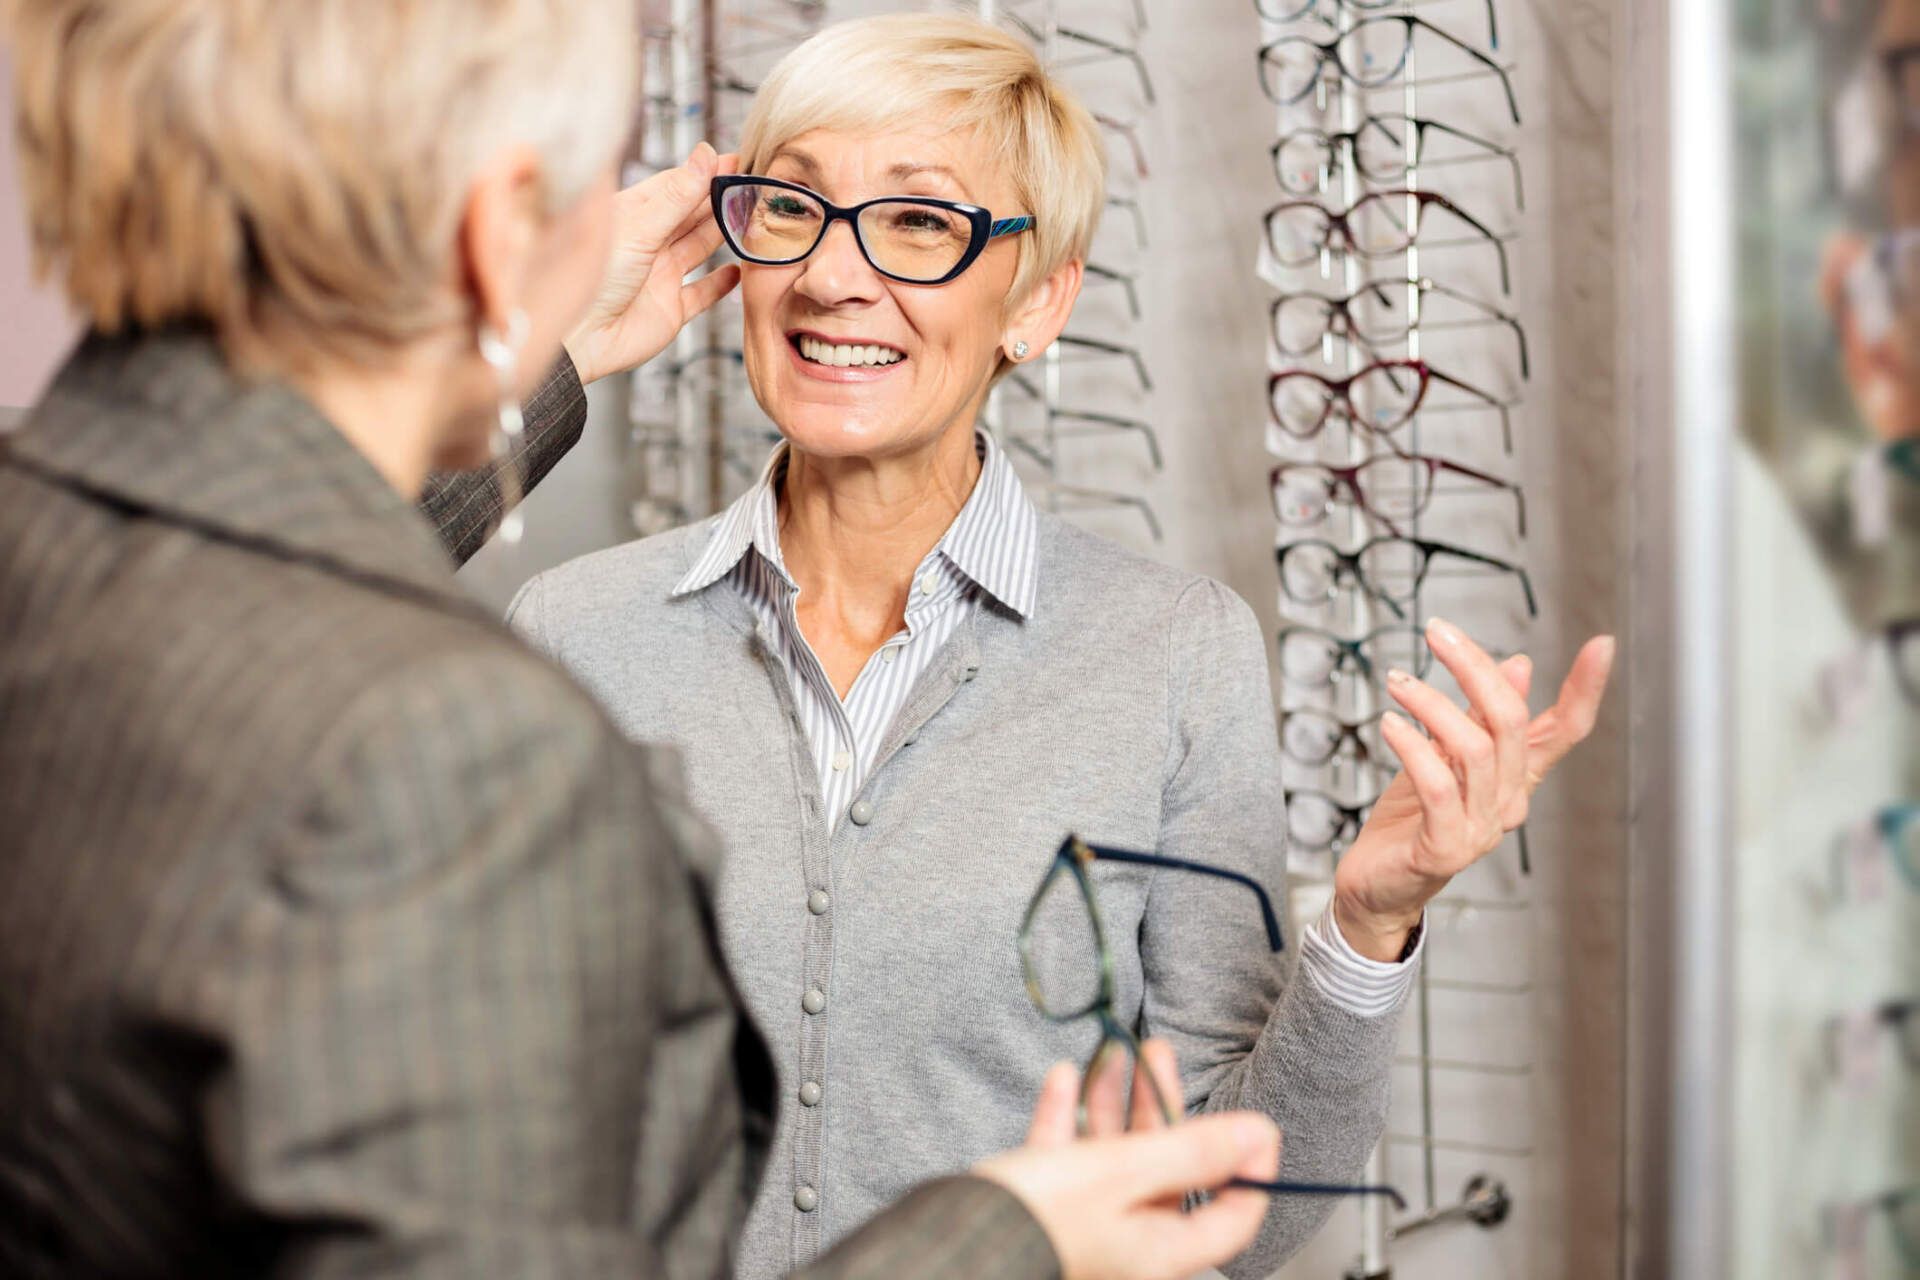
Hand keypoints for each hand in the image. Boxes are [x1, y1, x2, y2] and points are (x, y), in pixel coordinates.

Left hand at [563, 143, 740, 384]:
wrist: (580, 340)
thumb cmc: (593, 279)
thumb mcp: (638, 227)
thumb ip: (677, 195)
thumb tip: (704, 154)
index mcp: (631, 216)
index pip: (674, 185)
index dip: (704, 172)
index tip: (734, 160)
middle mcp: (646, 243)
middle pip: (689, 214)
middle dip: (718, 199)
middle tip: (751, 185)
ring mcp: (659, 276)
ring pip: (699, 248)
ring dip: (722, 234)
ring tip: (750, 218)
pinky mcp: (670, 309)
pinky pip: (702, 293)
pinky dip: (720, 283)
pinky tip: (738, 271)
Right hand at [974, 1040, 1280, 1279]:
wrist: (949, 1241)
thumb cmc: (1038, 1216)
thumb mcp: (1123, 1171)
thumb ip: (1193, 1150)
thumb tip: (1260, 1135)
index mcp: (1161, 1252)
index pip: (1232, 1217)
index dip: (1249, 1169)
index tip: (1252, 1122)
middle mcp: (1130, 1245)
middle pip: (1168, 1172)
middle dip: (1162, 1107)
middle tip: (1159, 1053)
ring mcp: (1087, 1227)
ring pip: (1115, 1157)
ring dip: (1114, 1102)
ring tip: (1113, 1051)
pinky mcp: (1046, 1210)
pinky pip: (1068, 1159)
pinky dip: (1067, 1117)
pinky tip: (1063, 1078)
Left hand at [1331, 620, 1615, 960]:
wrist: (1376, 884)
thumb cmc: (1411, 819)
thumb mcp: (1444, 755)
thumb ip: (1479, 715)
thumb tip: (1519, 664)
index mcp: (1516, 777)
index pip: (1566, 730)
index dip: (1586, 689)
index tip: (1602, 644)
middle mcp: (1509, 802)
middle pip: (1510, 722)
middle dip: (1475, 667)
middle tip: (1437, 632)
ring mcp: (1481, 829)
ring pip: (1474, 748)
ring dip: (1431, 703)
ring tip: (1397, 680)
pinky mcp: (1445, 849)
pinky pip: (1436, 785)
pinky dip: (1411, 746)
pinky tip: (1389, 723)